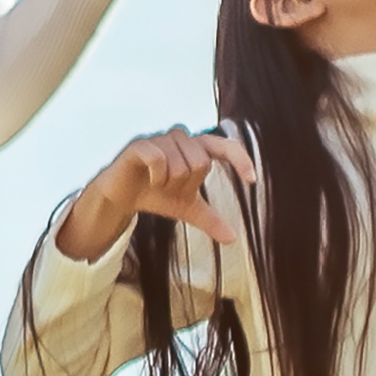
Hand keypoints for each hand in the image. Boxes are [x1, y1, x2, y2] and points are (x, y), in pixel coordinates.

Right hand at [52, 124, 258, 261]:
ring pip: (181, 164)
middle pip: (201, 162)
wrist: (122, 196)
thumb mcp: (186, 208)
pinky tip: (149, 180)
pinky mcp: (140, 144)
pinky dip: (157, 177)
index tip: (252, 181)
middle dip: (186, 185)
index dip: (241, 160)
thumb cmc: (156, 194)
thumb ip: (210, 219)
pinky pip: (159, 159)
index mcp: (196, 147)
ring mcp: (160, 138)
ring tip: (158, 184)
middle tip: (170, 188)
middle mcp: (181, 137)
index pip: (226, 146)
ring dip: (169, 183)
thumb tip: (232, 238)